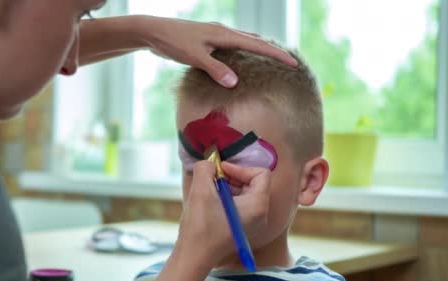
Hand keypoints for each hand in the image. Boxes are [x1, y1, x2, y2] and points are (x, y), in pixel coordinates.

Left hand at [136, 15, 297, 87]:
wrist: (153, 32)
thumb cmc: (173, 42)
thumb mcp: (194, 57)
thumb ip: (215, 69)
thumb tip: (235, 82)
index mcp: (224, 35)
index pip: (257, 45)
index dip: (276, 55)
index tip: (293, 63)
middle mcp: (223, 33)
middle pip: (255, 41)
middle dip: (273, 52)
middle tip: (289, 63)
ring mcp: (215, 36)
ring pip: (244, 43)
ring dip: (258, 51)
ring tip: (272, 62)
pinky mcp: (207, 42)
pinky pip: (232, 47)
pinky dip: (242, 54)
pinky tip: (241, 64)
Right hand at [177, 161, 270, 267]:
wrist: (194, 258)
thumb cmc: (200, 228)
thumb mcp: (201, 191)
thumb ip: (205, 168)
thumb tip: (209, 163)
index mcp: (258, 206)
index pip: (261, 174)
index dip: (241, 168)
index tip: (221, 172)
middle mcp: (261, 215)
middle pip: (254, 182)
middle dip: (232, 176)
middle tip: (213, 178)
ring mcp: (253, 224)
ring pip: (245, 193)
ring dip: (227, 186)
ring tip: (209, 191)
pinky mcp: (243, 228)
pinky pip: (240, 205)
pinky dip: (226, 198)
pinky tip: (210, 202)